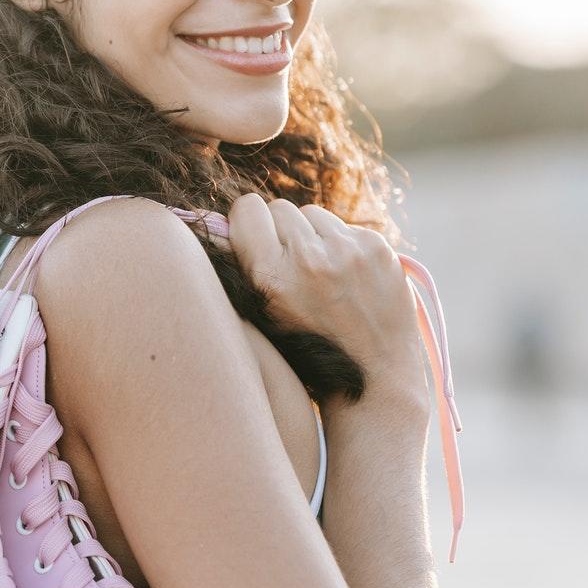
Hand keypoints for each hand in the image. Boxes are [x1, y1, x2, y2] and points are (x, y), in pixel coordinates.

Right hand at [223, 194, 428, 395]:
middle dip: (280, 231)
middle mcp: (309, 259)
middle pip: (279, 208)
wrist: (374, 378)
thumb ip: (240, 269)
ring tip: (320, 273)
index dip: (247, 223)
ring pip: (311, 214)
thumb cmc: (308, 354)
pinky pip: (344, 227)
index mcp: (271, 278)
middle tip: (289, 264)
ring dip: (310, 235)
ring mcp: (348, 250)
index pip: (247, 209)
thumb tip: (211, 219)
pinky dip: (341, 245)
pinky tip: (347, 277)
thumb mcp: (260, 317)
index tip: (253, 239)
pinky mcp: (376, 247)